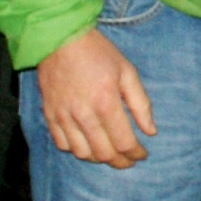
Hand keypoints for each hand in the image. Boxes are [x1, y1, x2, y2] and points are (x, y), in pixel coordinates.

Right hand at [37, 27, 157, 166]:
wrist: (60, 38)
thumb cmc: (98, 53)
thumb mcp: (127, 72)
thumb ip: (141, 104)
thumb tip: (151, 131)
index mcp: (106, 103)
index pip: (124, 142)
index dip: (136, 153)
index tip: (142, 154)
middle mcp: (84, 114)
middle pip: (103, 153)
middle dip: (120, 162)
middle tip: (129, 160)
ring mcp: (64, 116)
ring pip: (82, 153)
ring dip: (98, 159)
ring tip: (109, 154)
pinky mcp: (49, 114)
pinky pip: (61, 144)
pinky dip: (75, 150)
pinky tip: (86, 145)